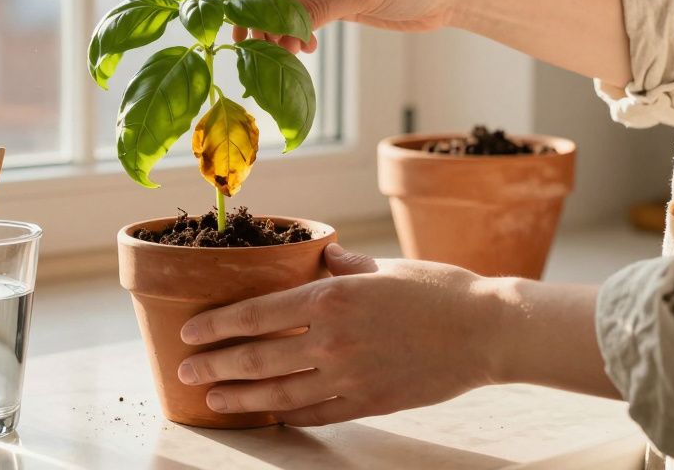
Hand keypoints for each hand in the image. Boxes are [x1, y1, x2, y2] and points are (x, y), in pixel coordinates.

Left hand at [176, 244, 500, 425]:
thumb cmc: (440, 289)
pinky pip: (316, 414)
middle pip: (257, 356)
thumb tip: (319, 257)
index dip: (217, 325)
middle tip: (185, 371)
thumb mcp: (384, 266)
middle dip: (215, 365)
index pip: (257, 313)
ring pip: (279, 392)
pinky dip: (287, 416)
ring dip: (239, 397)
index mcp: (332, 296)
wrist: (488, 331)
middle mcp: (332, 339)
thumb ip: (343, 265)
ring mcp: (349, 376)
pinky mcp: (369, 403)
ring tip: (211, 400)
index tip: (190, 332)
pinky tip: (266, 416)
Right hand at [233, 0, 469, 51]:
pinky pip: (303, 15)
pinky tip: (304, 50)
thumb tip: (276, 33)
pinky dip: (297, 33)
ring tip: (284, 54)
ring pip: (285, 2)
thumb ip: (316, 9)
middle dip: (263, 15)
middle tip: (256, 47)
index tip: (241, 21)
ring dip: (280, 28)